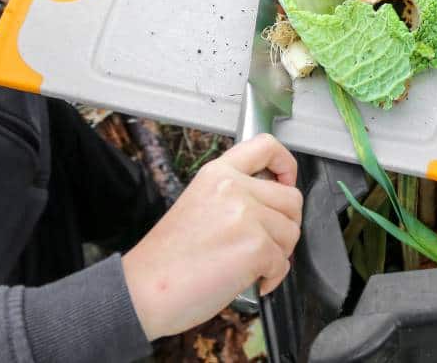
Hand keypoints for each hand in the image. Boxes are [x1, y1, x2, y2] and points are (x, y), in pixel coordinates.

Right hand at [121, 135, 301, 340]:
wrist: (145, 291)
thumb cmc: (167, 259)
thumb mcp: (198, 205)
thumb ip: (234, 195)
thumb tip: (271, 205)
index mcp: (217, 174)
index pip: (266, 146)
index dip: (286, 164)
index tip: (285, 181)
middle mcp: (233, 188)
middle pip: (291, 198)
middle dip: (286, 225)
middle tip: (266, 243)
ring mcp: (246, 216)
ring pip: (291, 232)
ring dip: (278, 254)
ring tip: (251, 265)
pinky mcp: (256, 246)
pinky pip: (283, 263)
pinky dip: (272, 278)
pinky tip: (250, 282)